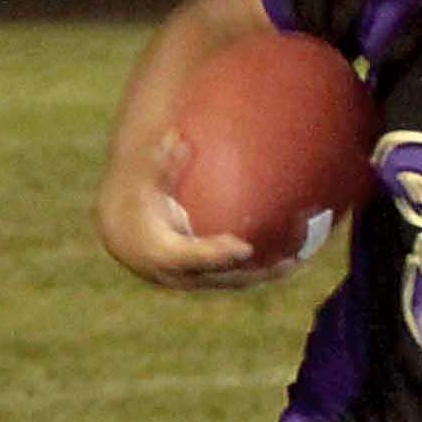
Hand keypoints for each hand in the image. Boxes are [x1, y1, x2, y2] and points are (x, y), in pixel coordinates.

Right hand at [94, 130, 292, 290]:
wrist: (123, 234)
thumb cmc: (138, 199)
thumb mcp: (144, 180)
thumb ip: (161, 164)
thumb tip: (178, 140)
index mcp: (161, 251)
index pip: (192, 257)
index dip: (217, 255)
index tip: (244, 247)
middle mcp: (177, 274)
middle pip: (221, 277)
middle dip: (254, 272)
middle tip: (288, 259)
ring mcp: (191, 282)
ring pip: (232, 282)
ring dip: (265, 275)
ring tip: (298, 260)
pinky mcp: (203, 282)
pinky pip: (234, 279)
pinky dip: (259, 272)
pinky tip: (290, 259)